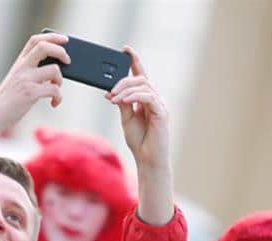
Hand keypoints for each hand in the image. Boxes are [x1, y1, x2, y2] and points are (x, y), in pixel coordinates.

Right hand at [0, 32, 67, 173]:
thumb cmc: (8, 102)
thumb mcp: (18, 82)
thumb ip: (32, 73)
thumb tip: (56, 71)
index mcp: (19, 63)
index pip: (35, 40)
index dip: (52, 37)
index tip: (65, 39)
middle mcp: (21, 68)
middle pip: (44, 47)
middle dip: (61, 51)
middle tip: (68, 61)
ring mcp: (25, 79)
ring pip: (54, 69)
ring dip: (61, 79)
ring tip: (56, 88)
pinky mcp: (30, 93)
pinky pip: (54, 89)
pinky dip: (59, 97)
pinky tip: (54, 103)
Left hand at [106, 47, 169, 170]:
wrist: (147, 159)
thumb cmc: (139, 141)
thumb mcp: (126, 119)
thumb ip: (122, 103)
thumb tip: (111, 91)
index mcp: (146, 99)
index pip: (141, 75)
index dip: (135, 61)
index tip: (125, 49)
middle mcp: (155, 99)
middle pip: (141, 78)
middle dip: (123, 81)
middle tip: (110, 92)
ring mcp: (160, 105)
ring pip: (144, 85)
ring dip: (125, 89)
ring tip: (113, 99)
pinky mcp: (162, 112)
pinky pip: (148, 97)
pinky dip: (133, 96)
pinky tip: (122, 101)